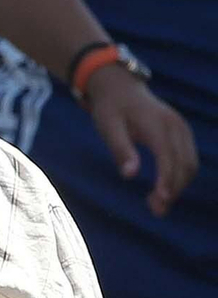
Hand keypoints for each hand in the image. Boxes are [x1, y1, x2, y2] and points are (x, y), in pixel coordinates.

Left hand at [80, 66, 197, 216]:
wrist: (120, 87)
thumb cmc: (111, 108)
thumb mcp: (108, 127)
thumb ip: (121, 149)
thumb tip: (130, 175)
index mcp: (158, 124)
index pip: (168, 156)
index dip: (167, 179)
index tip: (161, 200)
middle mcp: (176, 126)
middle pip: (184, 164)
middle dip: (173, 189)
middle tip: (155, 210)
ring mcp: (182, 129)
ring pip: (190, 164)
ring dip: (178, 186)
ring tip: (157, 205)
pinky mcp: (182, 133)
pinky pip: (188, 159)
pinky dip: (179, 177)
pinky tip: (163, 189)